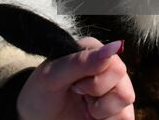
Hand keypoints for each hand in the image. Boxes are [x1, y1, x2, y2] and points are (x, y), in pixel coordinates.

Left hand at [17, 38, 133, 119]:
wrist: (32, 117)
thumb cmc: (38, 93)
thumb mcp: (51, 76)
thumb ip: (81, 61)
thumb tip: (114, 47)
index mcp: (94, 52)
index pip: (116, 67)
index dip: (97, 83)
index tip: (75, 86)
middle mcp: (108, 70)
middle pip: (126, 91)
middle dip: (99, 101)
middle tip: (79, 97)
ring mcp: (112, 93)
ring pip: (126, 111)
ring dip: (103, 114)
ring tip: (85, 109)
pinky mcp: (113, 112)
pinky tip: (91, 118)